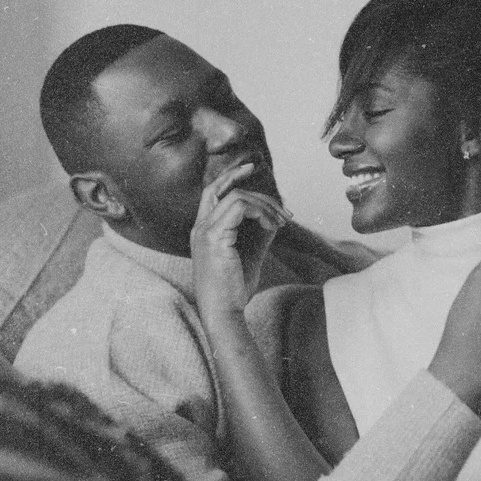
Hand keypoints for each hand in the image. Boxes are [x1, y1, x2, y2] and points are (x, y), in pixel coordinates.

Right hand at [191, 163, 291, 317]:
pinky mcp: (214, 237)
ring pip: (236, 196)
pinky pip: (239, 207)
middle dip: (246, 181)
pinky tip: (272, 226)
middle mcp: (199, 228)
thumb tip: (274, 213)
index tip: (251, 168)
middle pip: (220, 188)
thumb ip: (259, 232)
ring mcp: (204, 231)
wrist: (223, 311)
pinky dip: (260, 211)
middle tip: (273, 194)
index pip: (213, 192)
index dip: (230, 176)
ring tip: (281, 221)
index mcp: (203, 231)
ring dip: (264, 204)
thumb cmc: (234, 289)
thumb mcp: (251, 254)